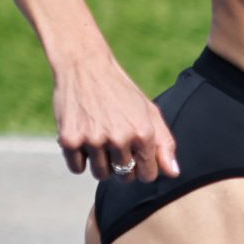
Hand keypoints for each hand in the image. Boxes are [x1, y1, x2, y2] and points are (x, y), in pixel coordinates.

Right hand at [53, 52, 179, 182]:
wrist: (84, 66)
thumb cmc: (120, 90)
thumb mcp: (148, 111)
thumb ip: (164, 143)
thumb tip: (173, 173)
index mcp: (143, 132)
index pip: (148, 175)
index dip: (142, 168)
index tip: (135, 155)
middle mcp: (119, 138)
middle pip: (123, 176)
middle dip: (121, 165)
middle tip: (114, 142)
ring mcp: (93, 140)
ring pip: (100, 174)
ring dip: (100, 162)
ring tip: (98, 137)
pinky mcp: (70, 140)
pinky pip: (77, 168)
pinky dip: (79, 158)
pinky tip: (83, 137)